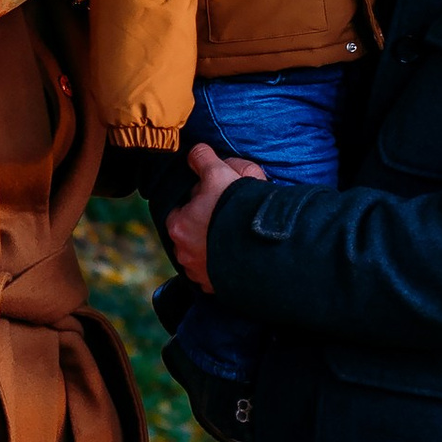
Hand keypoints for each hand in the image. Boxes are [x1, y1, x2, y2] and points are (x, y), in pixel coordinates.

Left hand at [164, 140, 263, 289]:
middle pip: (190, 236)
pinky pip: (217, 276)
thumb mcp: (219, 173)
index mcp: (178, 226)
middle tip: (225, 220)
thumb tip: (195, 153)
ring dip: (213, 250)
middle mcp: (183, 254)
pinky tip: (239, 258)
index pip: (180, 211)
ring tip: (234, 240)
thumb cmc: (237, 208)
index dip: (196, 203)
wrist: (262, 247)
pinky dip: (224, 268)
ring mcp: (200, 274)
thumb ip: (203, 160)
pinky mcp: (218, 288)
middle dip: (203, 228)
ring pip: (202, 257)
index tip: (212, 201)